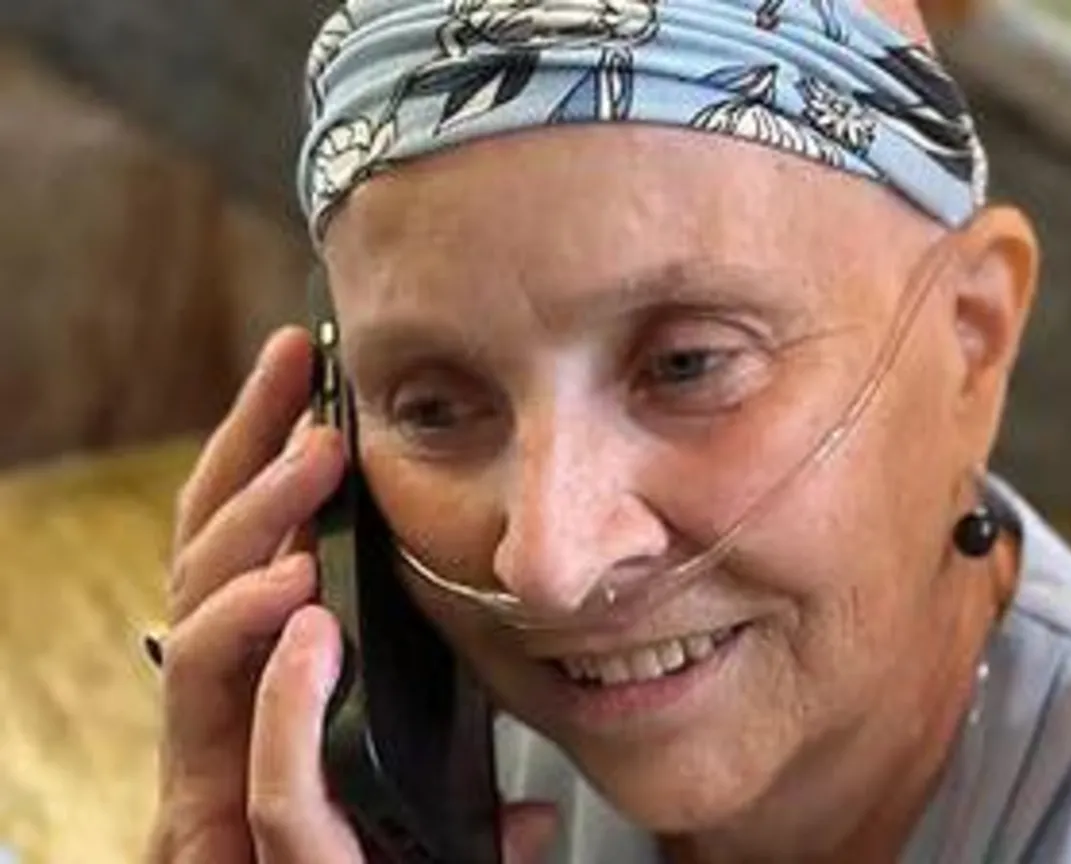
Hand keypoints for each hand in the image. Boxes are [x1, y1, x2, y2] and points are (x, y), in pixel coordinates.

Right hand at [146, 326, 557, 862]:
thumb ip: (461, 774)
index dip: (256, 459)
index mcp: (263, 703)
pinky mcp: (228, 853)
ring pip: (198, 658)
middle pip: (203, 579)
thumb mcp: (429, 811)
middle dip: (245, 472)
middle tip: (306, 396)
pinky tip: (307, 618)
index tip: (298, 367)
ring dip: (253, 550)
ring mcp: (215, 792)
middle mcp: (223, 738)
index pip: (246, 558)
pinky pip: (255, 772)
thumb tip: (532, 804)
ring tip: (313, 473)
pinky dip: (283, 696)